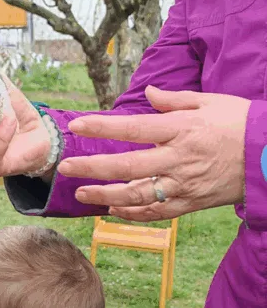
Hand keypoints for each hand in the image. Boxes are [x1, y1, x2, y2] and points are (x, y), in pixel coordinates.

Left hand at [57, 86, 248, 221]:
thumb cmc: (241, 124)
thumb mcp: (210, 103)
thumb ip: (174, 101)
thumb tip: (148, 94)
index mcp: (181, 129)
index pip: (133, 128)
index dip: (102, 127)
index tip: (76, 126)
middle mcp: (179, 158)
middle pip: (127, 166)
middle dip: (92, 168)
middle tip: (65, 168)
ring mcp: (184, 184)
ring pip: (138, 195)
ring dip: (106, 196)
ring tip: (81, 194)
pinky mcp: (192, 202)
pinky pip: (157, 212)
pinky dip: (133, 213)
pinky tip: (114, 210)